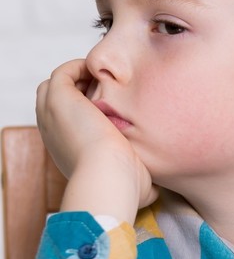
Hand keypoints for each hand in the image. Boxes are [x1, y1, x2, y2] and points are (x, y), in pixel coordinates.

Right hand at [36, 59, 155, 219]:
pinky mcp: (57, 99)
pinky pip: (62, 73)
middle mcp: (54, 131)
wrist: (109, 177)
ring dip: (81, 77)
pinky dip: (81, 67)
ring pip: (57, 84)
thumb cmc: (124, 187)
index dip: (90, 110)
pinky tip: (106, 74)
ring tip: (109, 80)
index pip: (70, 122)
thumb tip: (156, 191)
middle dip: (82, 89)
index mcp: (67, 149)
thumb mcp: (132, 186)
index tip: (116, 106)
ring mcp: (52, 114)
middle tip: (111, 90)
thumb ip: (140, 181)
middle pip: (58, 100)